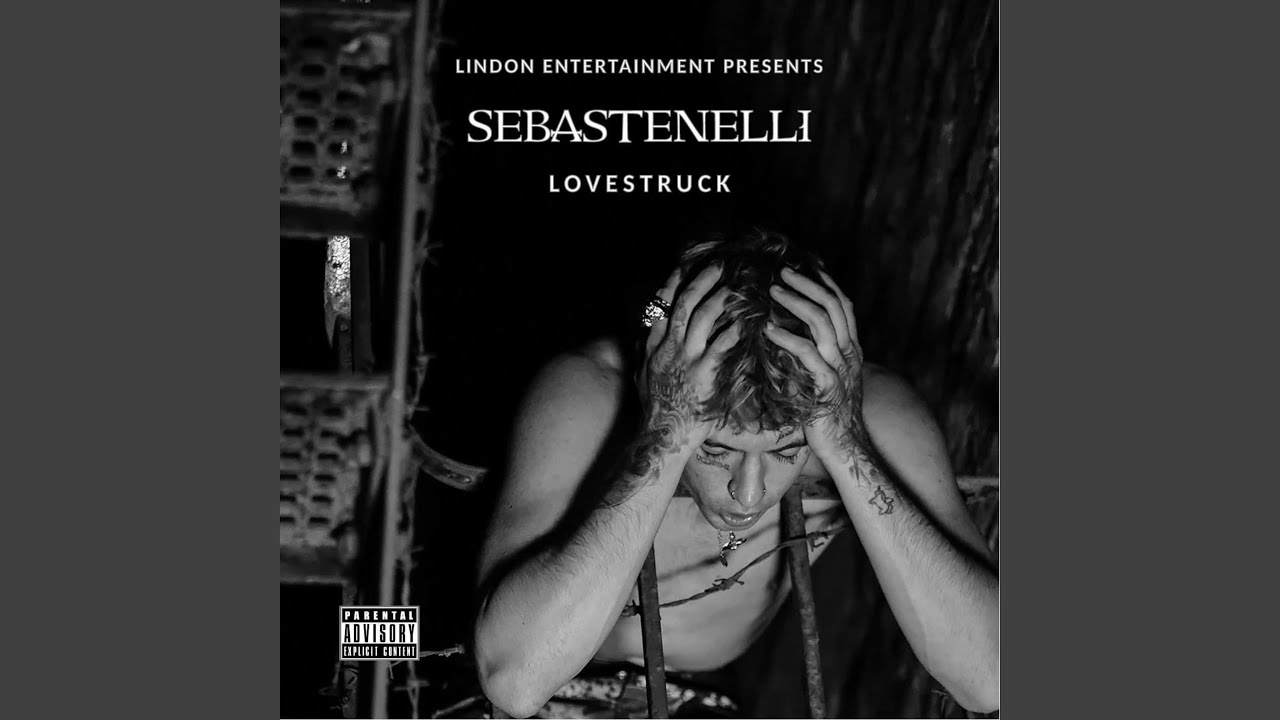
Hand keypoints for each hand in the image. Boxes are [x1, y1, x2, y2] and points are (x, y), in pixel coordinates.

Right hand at [637, 264, 740, 452]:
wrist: (662, 436)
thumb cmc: (655, 409)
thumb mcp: (642, 376)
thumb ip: (645, 352)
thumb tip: (645, 334)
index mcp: (654, 346)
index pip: (661, 306)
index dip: (672, 283)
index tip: (683, 265)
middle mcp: (669, 348)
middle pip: (684, 304)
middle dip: (701, 281)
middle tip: (718, 266)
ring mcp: (686, 360)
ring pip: (702, 318)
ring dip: (720, 298)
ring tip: (735, 287)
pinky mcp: (704, 375)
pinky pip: (722, 346)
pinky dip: (734, 331)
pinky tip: (747, 322)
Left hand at [762, 267, 866, 463]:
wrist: (846, 448)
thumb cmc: (831, 415)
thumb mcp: (830, 379)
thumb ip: (819, 357)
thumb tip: (795, 336)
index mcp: (851, 349)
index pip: (843, 305)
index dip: (825, 283)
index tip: (805, 267)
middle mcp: (849, 354)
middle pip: (833, 305)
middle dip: (807, 284)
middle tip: (782, 272)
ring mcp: (840, 368)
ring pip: (822, 323)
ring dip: (796, 302)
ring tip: (773, 292)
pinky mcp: (827, 386)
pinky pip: (808, 354)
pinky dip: (787, 338)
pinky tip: (769, 329)